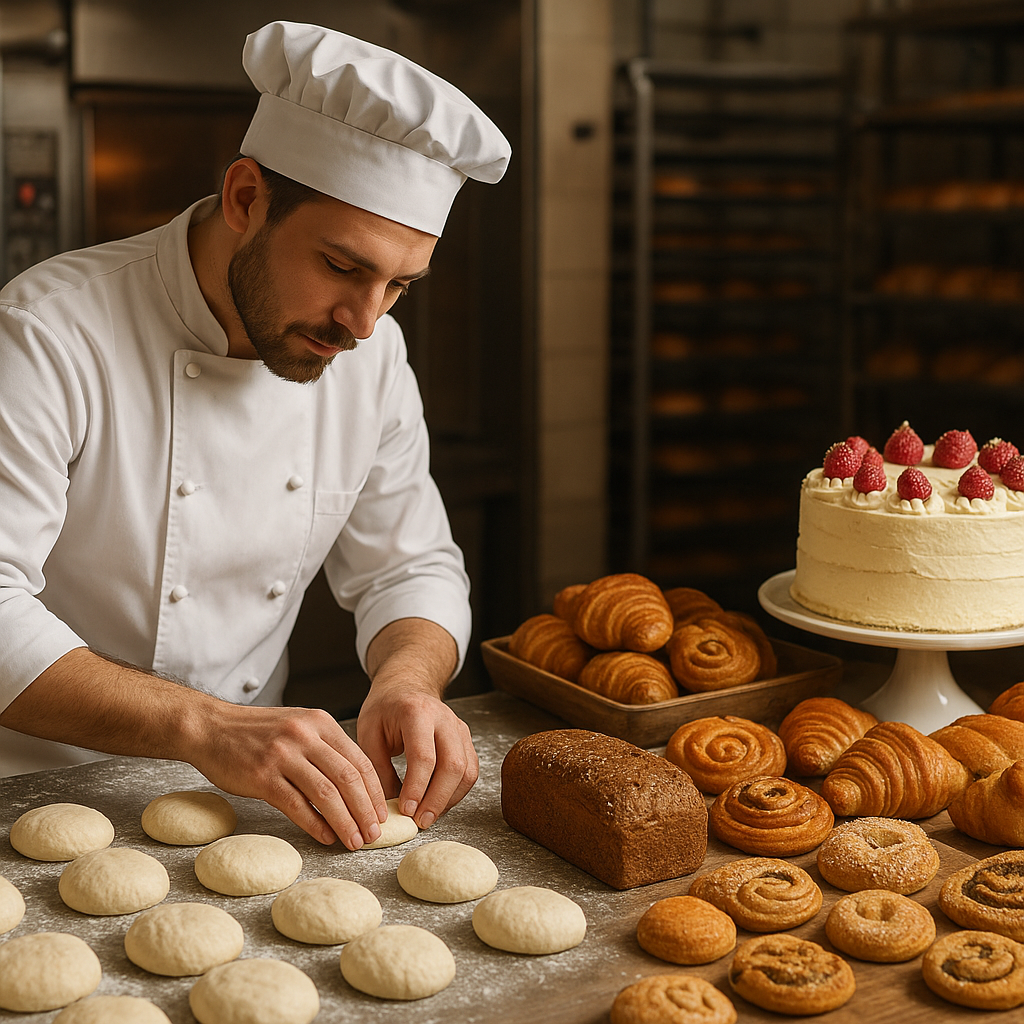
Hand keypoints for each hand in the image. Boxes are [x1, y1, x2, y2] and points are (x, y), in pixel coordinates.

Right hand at [189, 703, 388, 849]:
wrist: (210, 727)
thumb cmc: (257, 732)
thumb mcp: (298, 726)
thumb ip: (325, 748)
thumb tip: (357, 785)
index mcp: (320, 722)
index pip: (359, 760)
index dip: (374, 791)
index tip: (382, 813)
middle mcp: (305, 735)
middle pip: (348, 777)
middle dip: (366, 810)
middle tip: (374, 834)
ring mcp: (283, 755)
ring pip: (326, 793)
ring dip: (345, 821)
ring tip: (354, 841)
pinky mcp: (262, 776)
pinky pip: (296, 805)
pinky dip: (315, 824)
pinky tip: (326, 837)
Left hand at [357, 682, 478, 828]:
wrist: (406, 686)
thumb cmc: (384, 710)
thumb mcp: (368, 734)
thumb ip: (378, 769)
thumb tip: (387, 808)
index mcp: (416, 712)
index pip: (424, 756)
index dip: (417, 787)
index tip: (406, 810)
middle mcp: (444, 718)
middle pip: (453, 764)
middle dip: (438, 798)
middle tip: (420, 821)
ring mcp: (459, 727)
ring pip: (467, 770)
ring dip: (449, 799)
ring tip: (428, 817)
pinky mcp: (466, 739)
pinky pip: (470, 770)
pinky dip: (457, 792)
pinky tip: (439, 803)